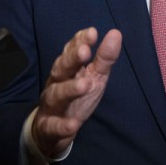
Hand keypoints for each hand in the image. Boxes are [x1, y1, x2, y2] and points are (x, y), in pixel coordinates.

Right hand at [32, 27, 121, 157]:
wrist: (51, 132)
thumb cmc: (76, 97)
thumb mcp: (94, 77)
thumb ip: (104, 58)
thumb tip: (116, 33)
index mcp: (67, 70)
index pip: (70, 51)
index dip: (79, 42)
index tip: (92, 32)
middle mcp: (56, 83)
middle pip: (60, 69)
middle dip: (71, 59)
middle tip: (85, 51)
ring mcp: (51, 105)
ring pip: (56, 95)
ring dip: (69, 89)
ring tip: (85, 84)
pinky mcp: (49, 128)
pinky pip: (54, 126)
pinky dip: (63, 125)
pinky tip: (73, 124)